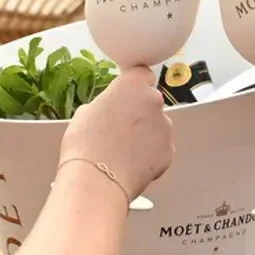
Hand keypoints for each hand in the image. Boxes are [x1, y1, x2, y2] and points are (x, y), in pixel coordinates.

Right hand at [61, 67, 173, 201]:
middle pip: (150, 102)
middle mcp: (154, 101)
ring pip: (157, 126)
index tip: (128, 95)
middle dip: (139, 113)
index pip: (142, 74)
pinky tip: (131, 163)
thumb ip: (107, 102)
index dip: (134, 86)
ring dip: (146, 135)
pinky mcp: (169, 151)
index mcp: (133, 85)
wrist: (95, 180)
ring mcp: (165, 126)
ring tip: (123, 151)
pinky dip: (150, 155)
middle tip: (119, 129)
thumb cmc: (86, 146)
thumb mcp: (86, 111)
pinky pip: (161, 148)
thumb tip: (111, 109)